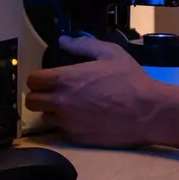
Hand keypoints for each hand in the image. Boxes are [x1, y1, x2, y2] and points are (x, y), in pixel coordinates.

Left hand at [25, 35, 164, 147]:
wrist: (147, 111)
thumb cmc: (129, 78)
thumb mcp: (109, 53)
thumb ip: (82, 45)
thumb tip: (63, 40)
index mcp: (65, 79)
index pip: (32, 80)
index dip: (38, 77)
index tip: (47, 77)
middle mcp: (61, 102)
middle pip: (31, 101)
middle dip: (39, 94)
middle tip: (52, 91)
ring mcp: (68, 123)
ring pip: (44, 117)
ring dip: (51, 110)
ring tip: (66, 105)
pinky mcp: (77, 139)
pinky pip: (61, 131)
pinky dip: (65, 124)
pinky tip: (80, 117)